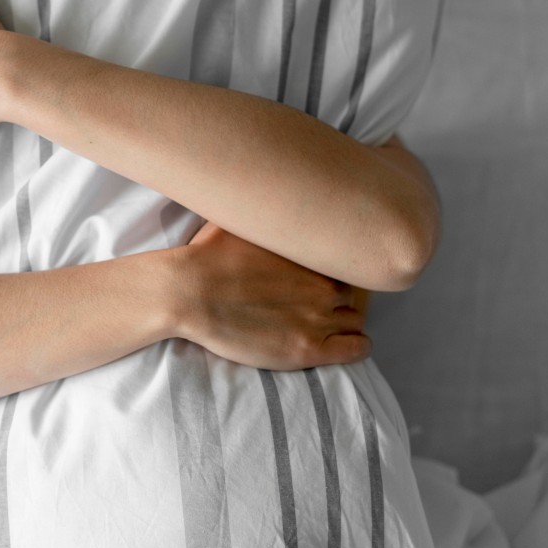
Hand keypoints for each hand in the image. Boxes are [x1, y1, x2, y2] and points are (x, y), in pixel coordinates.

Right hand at [172, 221, 371, 369]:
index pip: (343, 260)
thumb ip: (265, 217)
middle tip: (312, 302)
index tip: (314, 277)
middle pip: (351, 291)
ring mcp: (320, 317)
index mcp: (312, 251)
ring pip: (356, 320)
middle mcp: (324, 282)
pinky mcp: (309, 349)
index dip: (329, 270)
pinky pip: (358, 348)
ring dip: (343, 322)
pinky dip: (355, 346)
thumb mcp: (240, 219)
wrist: (189, 292)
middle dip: (335, 296)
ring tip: (323, 326)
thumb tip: (267, 197)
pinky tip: (341, 344)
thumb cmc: (207, 255)